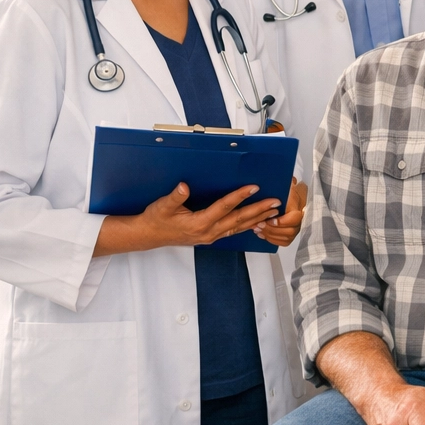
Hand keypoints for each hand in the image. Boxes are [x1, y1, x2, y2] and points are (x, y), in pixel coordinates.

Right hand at [97, 183, 281, 254]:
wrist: (148, 236)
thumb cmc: (156, 219)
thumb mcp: (162, 206)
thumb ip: (175, 197)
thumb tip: (184, 186)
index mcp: (198, 223)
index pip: (224, 207)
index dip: (240, 196)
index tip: (254, 187)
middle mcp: (208, 232)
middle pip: (238, 219)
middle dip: (258, 210)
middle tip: (275, 202)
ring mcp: (211, 236)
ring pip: (239, 227)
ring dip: (257, 219)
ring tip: (273, 212)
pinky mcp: (210, 237)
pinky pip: (233, 232)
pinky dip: (247, 226)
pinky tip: (257, 223)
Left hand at [253, 178, 305, 247]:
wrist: (292, 197)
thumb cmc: (286, 191)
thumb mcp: (286, 185)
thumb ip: (287, 183)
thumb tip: (288, 180)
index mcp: (298, 206)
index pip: (295, 218)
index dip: (282, 221)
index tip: (270, 219)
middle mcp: (300, 219)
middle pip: (290, 231)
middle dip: (272, 229)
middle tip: (259, 225)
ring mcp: (296, 227)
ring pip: (286, 237)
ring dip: (270, 235)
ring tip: (258, 229)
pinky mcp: (291, 233)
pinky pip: (284, 241)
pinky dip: (272, 239)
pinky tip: (262, 234)